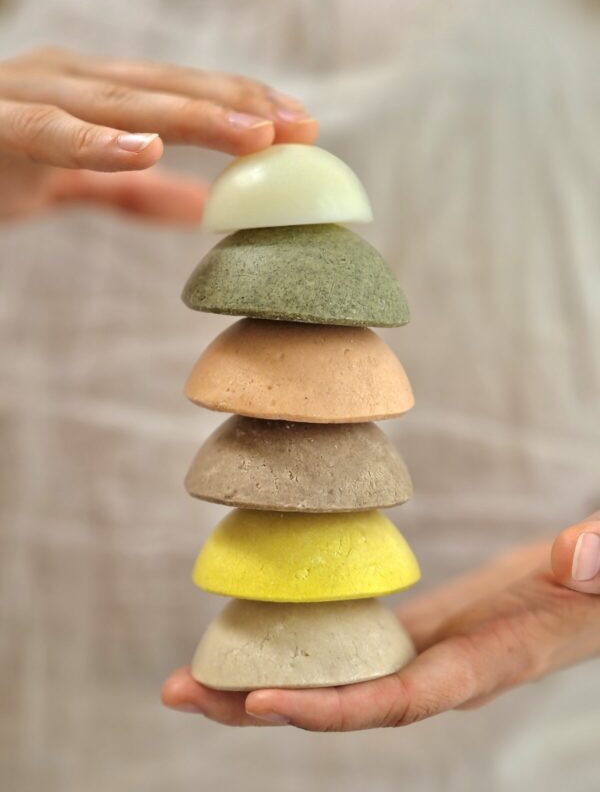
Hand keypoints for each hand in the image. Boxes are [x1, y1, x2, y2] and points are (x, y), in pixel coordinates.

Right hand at [0, 47, 317, 220]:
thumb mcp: (74, 181)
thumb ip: (129, 191)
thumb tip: (199, 210)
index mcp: (94, 94)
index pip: (182, 94)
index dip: (244, 106)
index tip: (305, 128)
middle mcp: (70, 81)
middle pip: (169, 89)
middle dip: (239, 107)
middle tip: (303, 128)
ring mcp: (31, 96)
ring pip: (124, 101)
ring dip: (193, 116)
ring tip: (254, 136)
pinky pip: (49, 132)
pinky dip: (96, 141)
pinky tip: (147, 149)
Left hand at [161, 512, 599, 729]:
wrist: (588, 601)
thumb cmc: (595, 592)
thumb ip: (597, 564)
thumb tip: (580, 557)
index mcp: (481, 664)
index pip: (400, 699)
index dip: (333, 708)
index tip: (262, 701)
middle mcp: (438, 674)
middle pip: (342, 705)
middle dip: (261, 707)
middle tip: (182, 693)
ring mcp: (419, 656)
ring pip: (333, 681)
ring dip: (259, 682)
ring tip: (188, 677)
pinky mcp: (412, 633)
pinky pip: (345, 650)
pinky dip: (295, 651)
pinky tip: (249, 641)